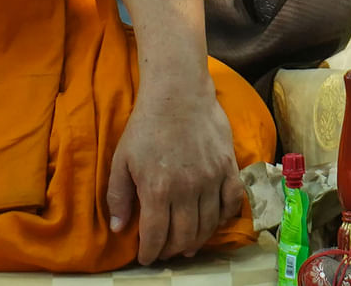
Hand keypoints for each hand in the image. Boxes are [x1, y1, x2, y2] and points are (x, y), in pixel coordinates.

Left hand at [107, 82, 244, 263]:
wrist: (178, 93)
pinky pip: (232, 202)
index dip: (150, 253)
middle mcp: (187, 189)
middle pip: (184, 235)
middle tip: (166, 252)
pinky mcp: (228, 166)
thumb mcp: (121, 161)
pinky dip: (224, 218)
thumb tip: (119, 228)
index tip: (147, 258)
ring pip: (208, 224)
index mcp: (157, 189)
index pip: (155, 236)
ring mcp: (211, 178)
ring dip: (197, 240)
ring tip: (188, 244)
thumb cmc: (145, 126)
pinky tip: (214, 221)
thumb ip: (118, 197)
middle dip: (173, 250)